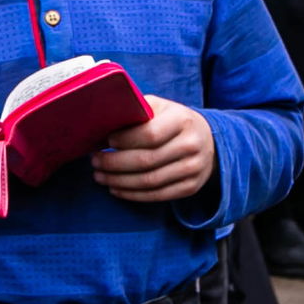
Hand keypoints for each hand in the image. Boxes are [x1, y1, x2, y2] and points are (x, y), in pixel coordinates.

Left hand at [91, 99, 215, 202]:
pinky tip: (116, 188)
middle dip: (114, 163)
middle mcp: (191, 145)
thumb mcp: (159, 107)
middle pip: (146, 160)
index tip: (105, 140)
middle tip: (95, 161)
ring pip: (149, 181)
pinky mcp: (190, 187)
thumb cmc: (172, 121)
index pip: (150, 134)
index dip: (124, 140)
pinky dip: (132, 194)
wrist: (208, 140)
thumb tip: (102, 125)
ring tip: (100, 176)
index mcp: (182, 120)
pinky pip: (157, 195)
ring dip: (119, 181)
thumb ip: (136, 112)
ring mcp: (193, 168)